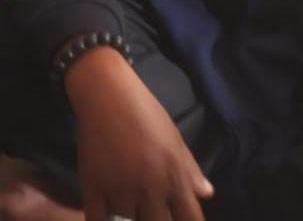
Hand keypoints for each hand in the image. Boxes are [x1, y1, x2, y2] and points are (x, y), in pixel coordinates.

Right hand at [65, 46, 213, 220]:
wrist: (108, 96)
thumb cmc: (146, 112)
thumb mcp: (174, 138)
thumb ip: (190, 170)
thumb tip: (207, 194)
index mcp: (175, 176)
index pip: (191, 219)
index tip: (181, 218)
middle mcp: (151, 189)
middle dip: (158, 220)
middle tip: (152, 208)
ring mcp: (121, 192)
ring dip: (130, 213)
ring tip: (128, 194)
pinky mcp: (92, 190)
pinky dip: (102, 219)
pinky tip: (105, 211)